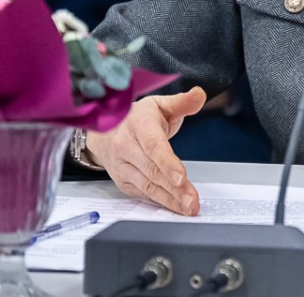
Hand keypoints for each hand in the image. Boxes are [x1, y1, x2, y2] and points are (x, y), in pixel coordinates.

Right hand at [84, 86, 206, 214]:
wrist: (104, 130)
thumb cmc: (137, 117)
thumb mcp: (159, 104)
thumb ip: (182, 102)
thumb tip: (199, 95)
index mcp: (137, 124)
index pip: (153, 145)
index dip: (167, 162)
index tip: (181, 176)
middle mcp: (125, 145)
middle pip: (152, 170)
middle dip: (175, 188)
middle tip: (192, 200)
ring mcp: (122, 165)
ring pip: (148, 185)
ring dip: (170, 199)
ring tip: (189, 207)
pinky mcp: (122, 181)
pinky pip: (143, 194)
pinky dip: (161, 202)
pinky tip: (176, 207)